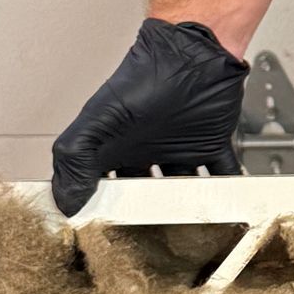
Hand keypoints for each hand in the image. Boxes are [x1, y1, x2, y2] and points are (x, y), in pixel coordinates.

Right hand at [50, 19, 250, 217]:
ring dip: (184, 207)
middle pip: (142, 192)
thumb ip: (75, 160)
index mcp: (114, 146)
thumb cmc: (144, 79)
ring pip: (180, 189)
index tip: (101, 231)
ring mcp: (178, 148)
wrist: (192, 55)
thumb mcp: (98, 121)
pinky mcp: (210, 144)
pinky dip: (227, 189)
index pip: (101, 186)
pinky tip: (227, 206)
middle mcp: (145, 149)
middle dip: (142, 213)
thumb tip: (66, 201)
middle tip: (147, 239)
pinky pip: (221, 173)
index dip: (99, 207)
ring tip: (186, 231)